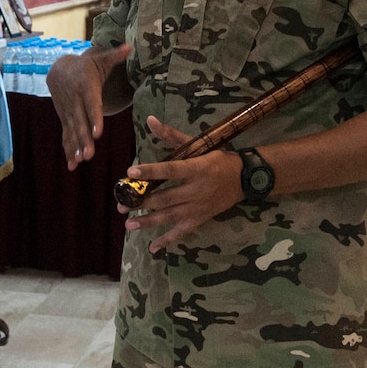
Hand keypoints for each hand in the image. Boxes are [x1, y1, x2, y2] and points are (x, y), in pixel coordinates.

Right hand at [47, 44, 129, 169]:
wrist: (58, 69)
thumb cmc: (86, 66)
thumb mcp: (99, 59)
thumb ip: (114, 56)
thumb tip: (129, 47)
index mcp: (86, 87)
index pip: (91, 104)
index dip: (94, 118)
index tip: (97, 133)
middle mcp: (75, 101)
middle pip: (80, 122)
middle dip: (83, 139)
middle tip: (89, 154)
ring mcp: (68, 111)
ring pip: (72, 131)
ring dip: (75, 147)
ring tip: (80, 161)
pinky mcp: (65, 118)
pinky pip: (65, 135)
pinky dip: (68, 149)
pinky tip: (71, 165)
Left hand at [118, 115, 243, 253]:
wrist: (244, 179)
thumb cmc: (216, 158)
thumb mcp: (197, 144)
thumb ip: (171, 135)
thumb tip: (150, 119)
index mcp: (196, 168)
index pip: (170, 170)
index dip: (150, 171)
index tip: (130, 172)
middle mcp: (197, 190)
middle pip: (166, 197)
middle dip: (142, 202)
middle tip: (122, 205)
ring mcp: (198, 207)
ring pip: (170, 216)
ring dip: (148, 222)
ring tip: (129, 224)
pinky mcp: (200, 219)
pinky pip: (182, 232)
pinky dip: (167, 241)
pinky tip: (153, 248)